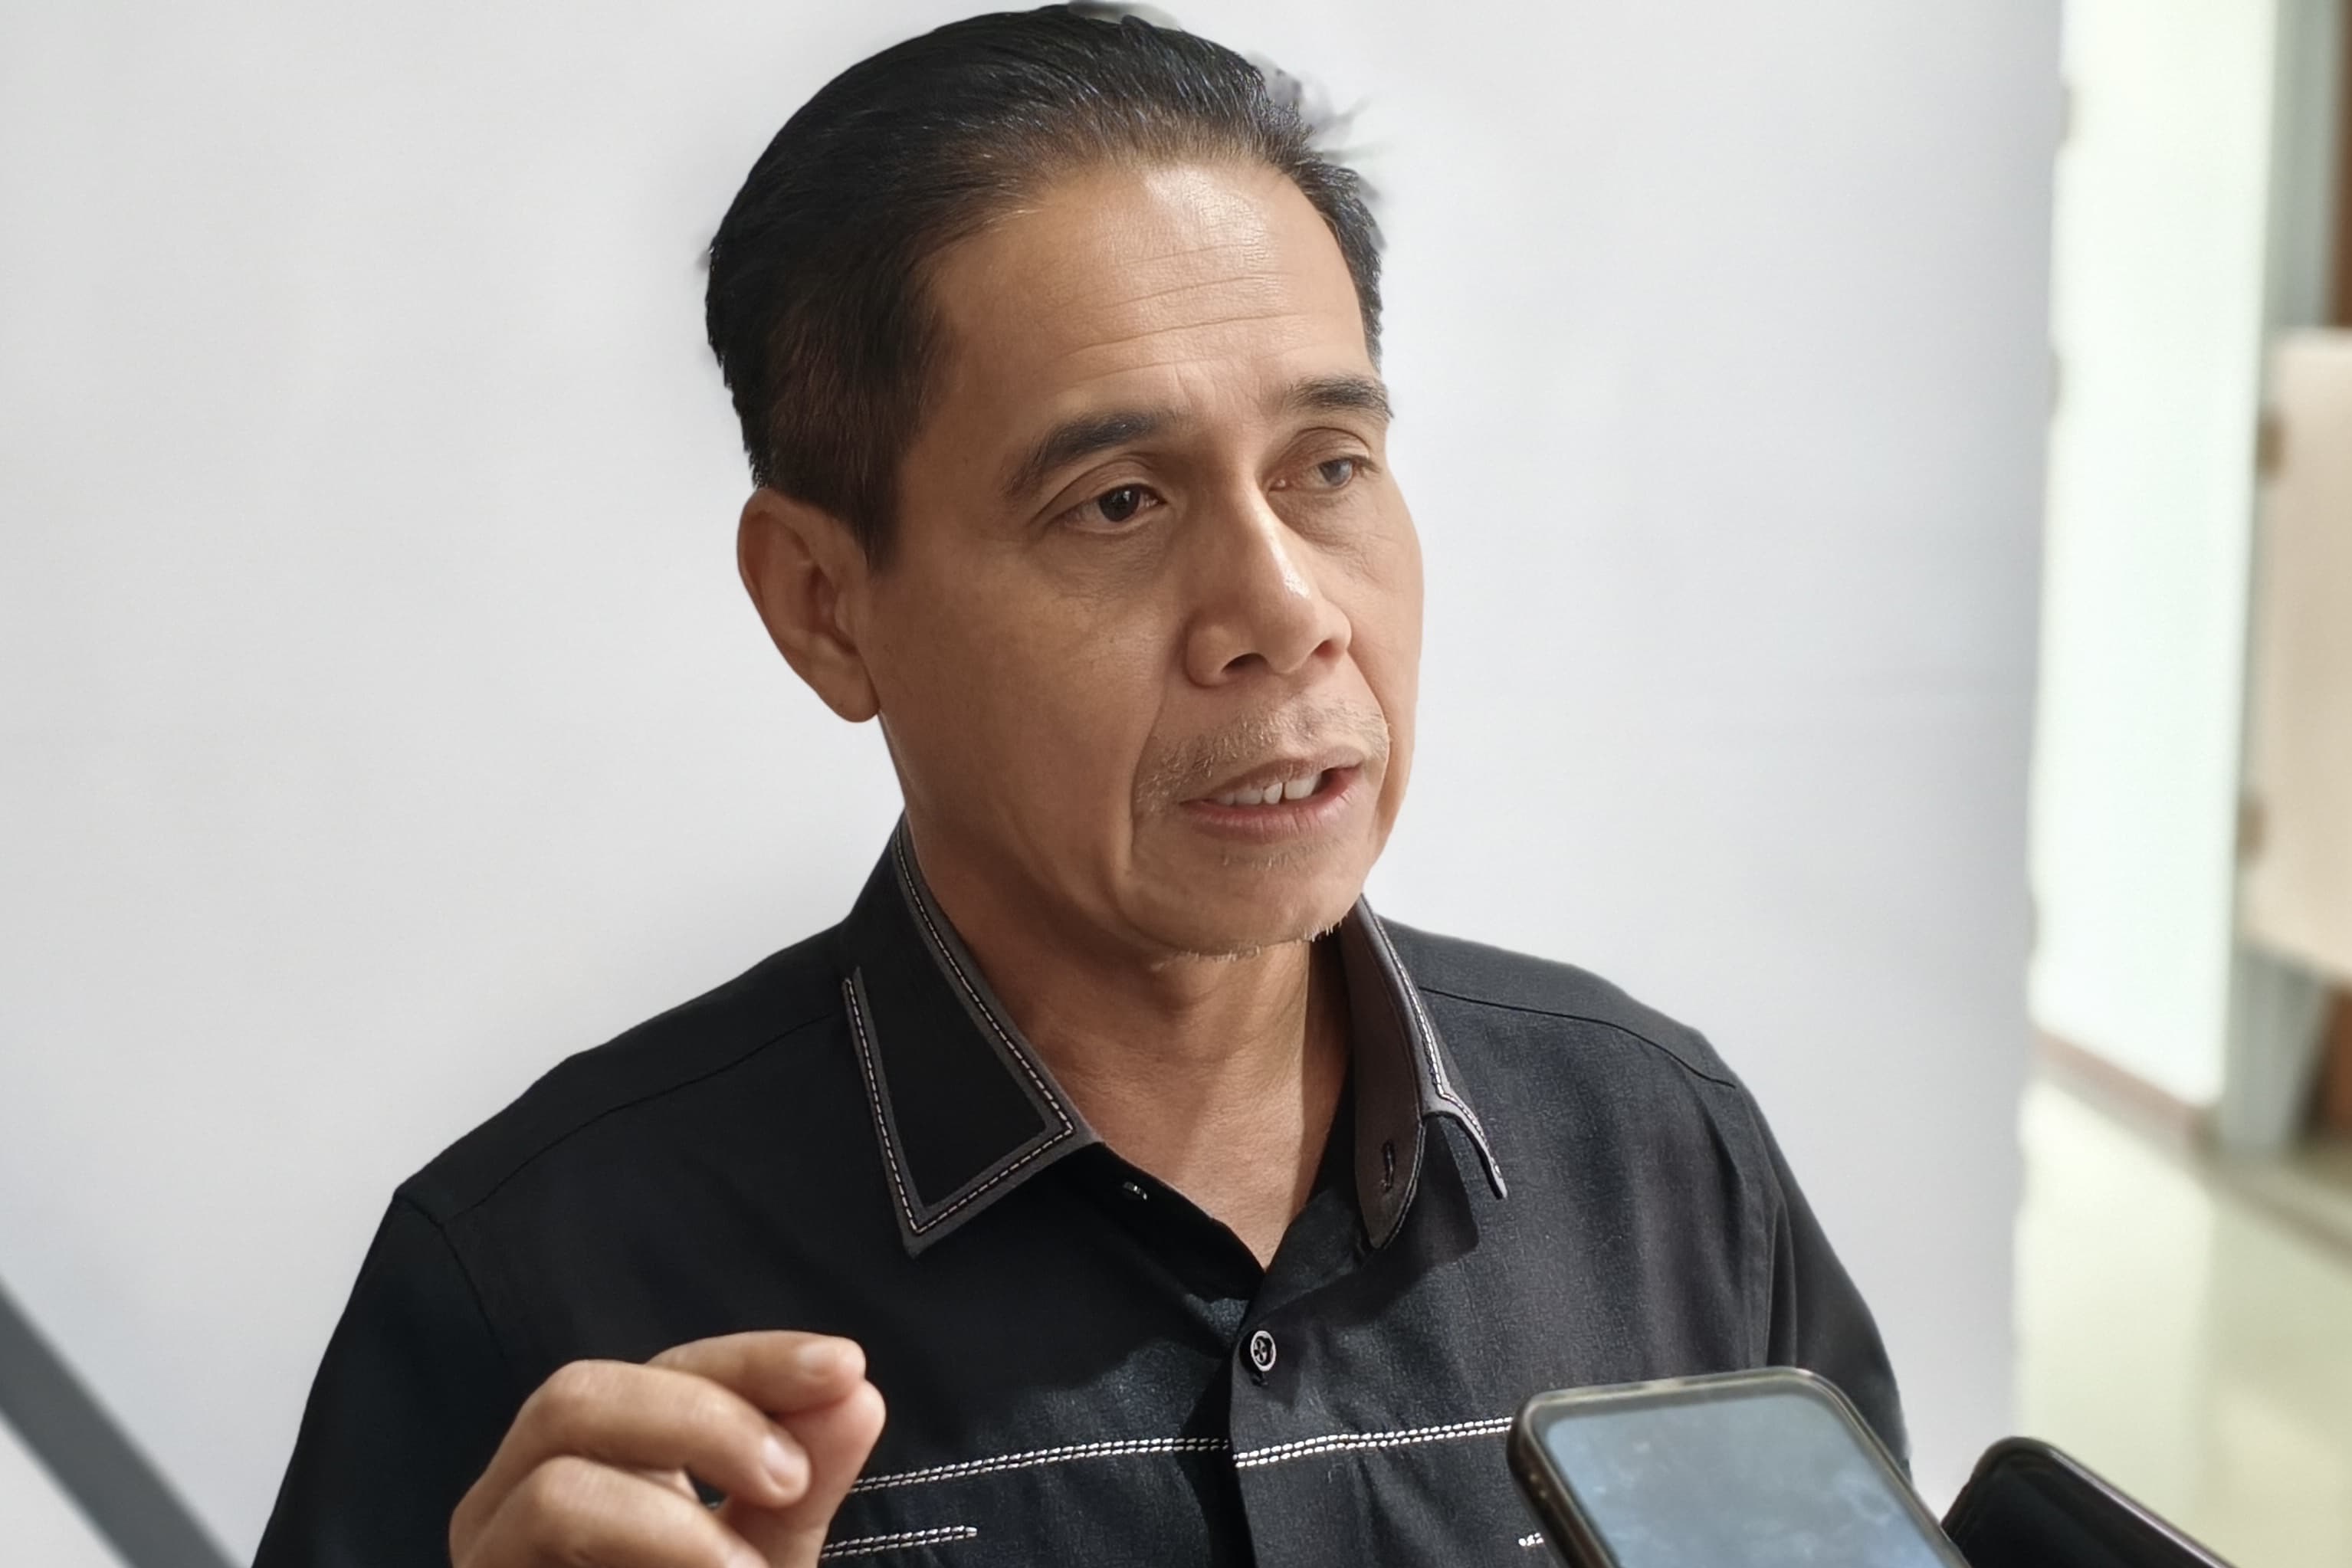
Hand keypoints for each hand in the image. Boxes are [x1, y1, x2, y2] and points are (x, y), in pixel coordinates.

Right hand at [450, 1331, 886, 1567]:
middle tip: (789, 1479)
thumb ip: (805, 1483)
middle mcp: (520, 1497)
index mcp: (599, 1461)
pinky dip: (643, 1561)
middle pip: (578, 1396)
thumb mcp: (762, 1559)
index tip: (843, 1367)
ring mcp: (490, 1562)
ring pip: (552, 1487)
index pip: (666, 1369)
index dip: (753, 1359)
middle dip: (700, 1418)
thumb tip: (856, 1395)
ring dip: (671, 1520)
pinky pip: (539, 1563)